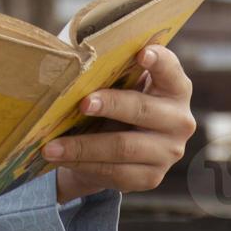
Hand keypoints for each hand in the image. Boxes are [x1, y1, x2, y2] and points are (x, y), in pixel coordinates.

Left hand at [43, 44, 196, 202]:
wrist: (121, 144)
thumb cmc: (119, 99)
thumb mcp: (120, 82)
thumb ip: (112, 69)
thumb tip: (73, 56)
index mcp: (175, 88)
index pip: (171, 69)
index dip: (159, 60)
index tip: (142, 53)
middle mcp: (179, 120)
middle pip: (141, 109)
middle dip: (110, 105)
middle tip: (82, 104)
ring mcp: (168, 152)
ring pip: (123, 148)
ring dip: (83, 146)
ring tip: (52, 146)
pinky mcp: (151, 177)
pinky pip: (115, 172)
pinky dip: (84, 165)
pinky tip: (62, 160)